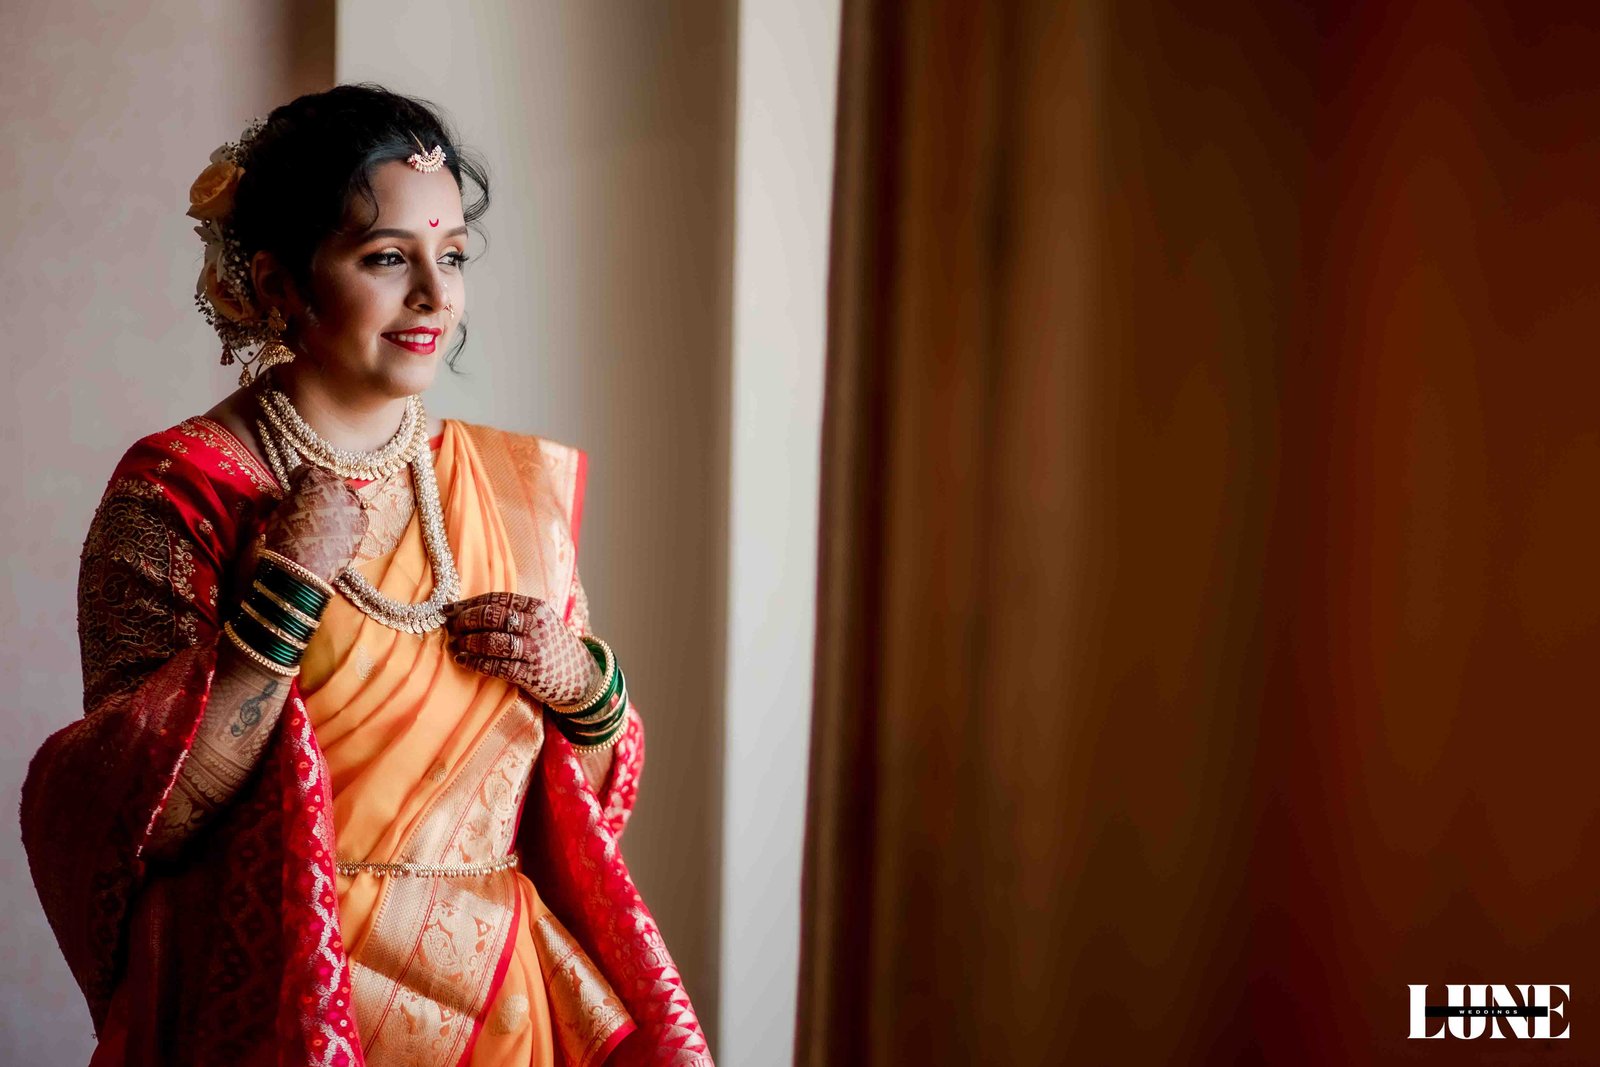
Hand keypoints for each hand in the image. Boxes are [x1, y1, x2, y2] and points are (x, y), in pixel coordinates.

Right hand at [258, 466, 368, 582]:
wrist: (304, 567)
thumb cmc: (286, 538)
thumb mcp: (279, 510)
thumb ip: (291, 496)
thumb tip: (294, 495)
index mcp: (314, 478)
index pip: (306, 470)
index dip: (298, 478)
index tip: (295, 484)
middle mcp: (338, 487)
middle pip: (330, 480)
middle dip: (320, 486)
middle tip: (312, 497)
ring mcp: (353, 505)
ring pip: (347, 495)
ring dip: (337, 500)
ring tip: (326, 512)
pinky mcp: (363, 524)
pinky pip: (357, 514)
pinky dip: (348, 517)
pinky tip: (338, 526)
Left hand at [444, 592, 599, 705]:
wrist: (582, 677)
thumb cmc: (552, 647)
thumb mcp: (541, 623)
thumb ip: (513, 615)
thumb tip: (467, 610)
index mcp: (538, 608)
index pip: (498, 599)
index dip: (470, 603)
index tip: (449, 609)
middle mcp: (538, 626)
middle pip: (494, 617)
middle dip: (467, 620)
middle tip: (451, 626)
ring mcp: (536, 650)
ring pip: (494, 641)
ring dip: (469, 642)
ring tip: (455, 644)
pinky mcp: (532, 674)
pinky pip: (498, 666)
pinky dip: (476, 663)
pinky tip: (463, 660)